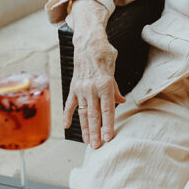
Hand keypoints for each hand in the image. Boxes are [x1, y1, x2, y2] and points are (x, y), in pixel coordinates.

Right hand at [64, 27, 123, 148]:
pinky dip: (68, 115)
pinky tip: (67, 127)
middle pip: (93, 115)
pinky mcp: (73, 87)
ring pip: (82, 112)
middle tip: (97, 147)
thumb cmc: (104, 53)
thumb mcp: (114, 68)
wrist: (87, 41)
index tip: (109, 138)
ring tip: (88, 142)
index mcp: (104, 84)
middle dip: (96, 132)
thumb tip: (121, 101)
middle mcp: (91, 88)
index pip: (107, 109)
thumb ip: (116, 87)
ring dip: (84, 128)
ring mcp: (80, 88)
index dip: (108, 125)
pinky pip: (70, 104)